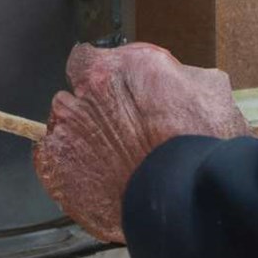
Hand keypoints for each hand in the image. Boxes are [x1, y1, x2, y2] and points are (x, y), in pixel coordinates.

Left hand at [34, 42, 251, 243]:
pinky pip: (53, 160)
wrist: (187, 198)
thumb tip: (170, 79)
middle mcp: (82, 94)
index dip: (102, 76)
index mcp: (112, 68)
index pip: (88, 59)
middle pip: (75, 95)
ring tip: (110, 160)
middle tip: (120, 130)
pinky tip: (97, 179)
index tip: (115, 90)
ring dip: (81, 137)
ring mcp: (67, 131)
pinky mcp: (57, 167)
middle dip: (93, 108)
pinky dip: (69, 167)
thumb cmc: (201, 142)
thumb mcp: (205, 86)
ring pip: (63, 126)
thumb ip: (174, 74)